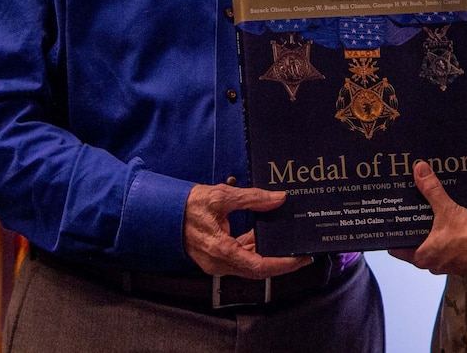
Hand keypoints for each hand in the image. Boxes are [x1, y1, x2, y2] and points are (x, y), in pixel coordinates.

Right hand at [183, 183, 311, 277]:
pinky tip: (262, 236)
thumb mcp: (222, 196)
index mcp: (222, 251)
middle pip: (258, 270)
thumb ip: (252, 198)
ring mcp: (216, 263)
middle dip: (282, 263)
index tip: (301, 258)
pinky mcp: (215, 258)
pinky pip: (239, 259)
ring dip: (268, 255)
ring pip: (249, 265)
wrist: (163, 212)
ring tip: (288, 243)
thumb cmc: (189, 205)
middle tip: (303, 253)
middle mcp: (220, 263)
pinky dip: (253, 249)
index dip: (283, 265)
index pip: (260, 266)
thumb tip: (279, 198)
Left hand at [388, 160, 466, 274]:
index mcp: (422, 257)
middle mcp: (432, 266)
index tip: (390, 222)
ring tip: (426, 215)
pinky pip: (447, 250)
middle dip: (413, 232)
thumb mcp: (447, 209)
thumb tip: (418, 168)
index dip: (392, 236)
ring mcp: (448, 266)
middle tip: (408, 213)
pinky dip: (444, 240)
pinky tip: (446, 224)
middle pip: (415, 248)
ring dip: (430, 236)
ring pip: (432, 249)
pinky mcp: (462, 263)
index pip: (397, 249)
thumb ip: (432, 190)